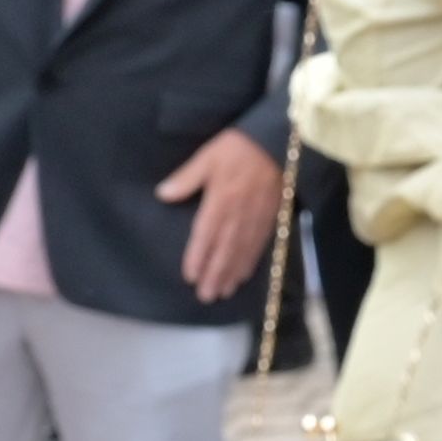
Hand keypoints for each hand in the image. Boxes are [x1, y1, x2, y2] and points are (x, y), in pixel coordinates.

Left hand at [157, 126, 285, 301]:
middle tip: (206, 296)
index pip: (205, 236)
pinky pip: (259, 246)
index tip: (190, 277)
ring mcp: (256, 220)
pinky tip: (243, 275)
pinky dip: (250, 263)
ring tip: (222, 292)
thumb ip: (186, 178)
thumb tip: (162, 194)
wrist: (279, 143)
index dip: (198, 258)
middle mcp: (238, 217)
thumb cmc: (239, 148)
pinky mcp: (270, 219)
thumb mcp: (208, 157)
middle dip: (215, 275)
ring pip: (242, 253)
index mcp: (220, 202)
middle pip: (225, 252)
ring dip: (231, 275)